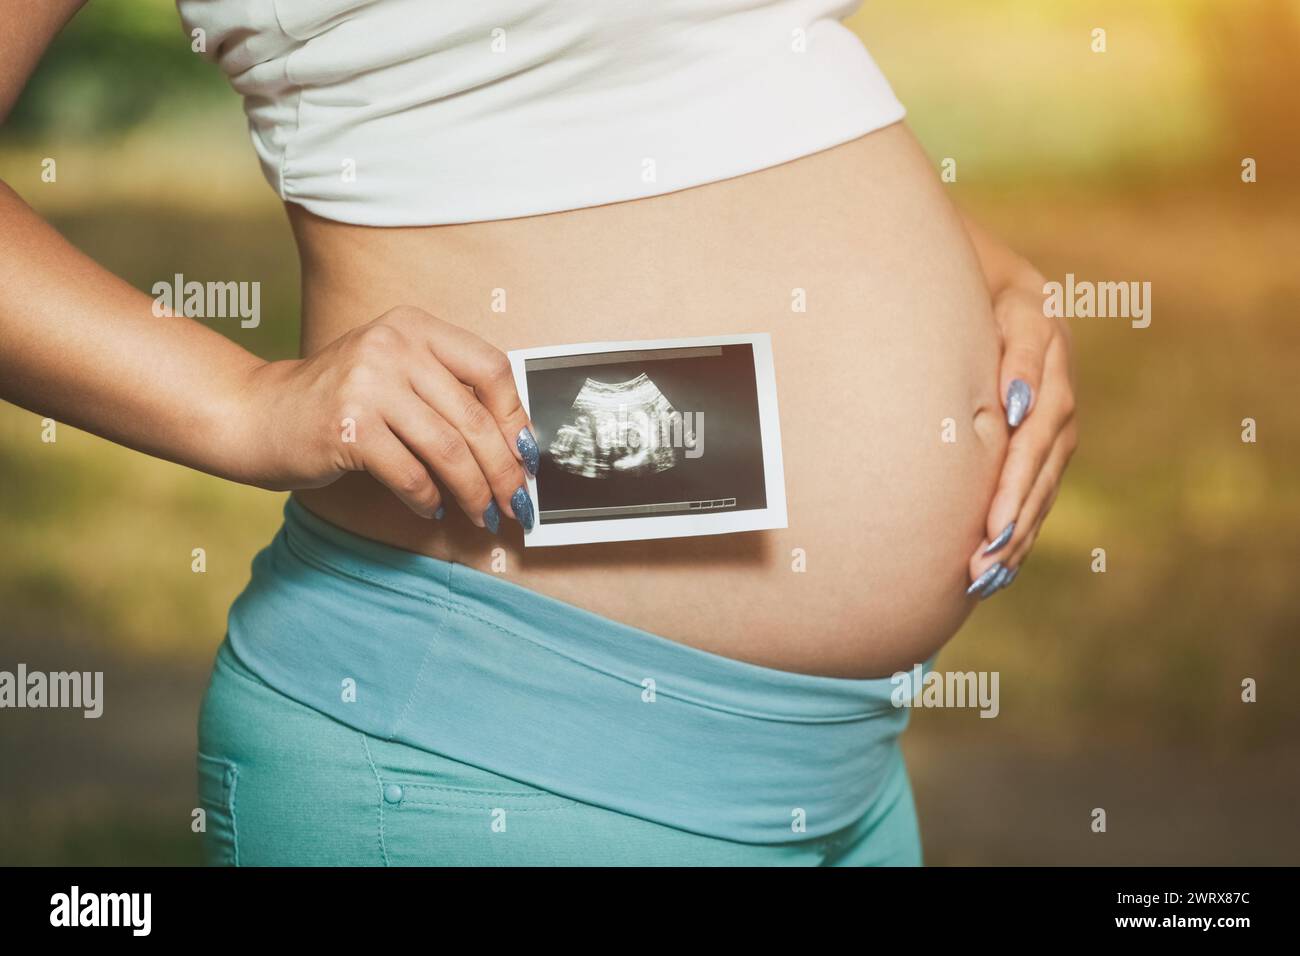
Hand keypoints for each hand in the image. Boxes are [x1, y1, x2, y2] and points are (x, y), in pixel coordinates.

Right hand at [238, 305, 539, 531]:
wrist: (258, 413)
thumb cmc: (340, 401)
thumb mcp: (395, 373)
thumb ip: (447, 392)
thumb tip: (517, 445)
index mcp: (415, 326)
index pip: (491, 368)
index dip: (517, 417)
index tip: (527, 456)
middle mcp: (393, 346)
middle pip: (474, 418)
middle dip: (503, 471)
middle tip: (516, 503)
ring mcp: (368, 383)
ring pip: (448, 450)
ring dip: (473, 492)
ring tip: (482, 514)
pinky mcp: (348, 427)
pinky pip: (410, 474)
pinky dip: (427, 498)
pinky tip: (431, 508)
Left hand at [966, 279, 1077, 597]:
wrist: (1006, 292)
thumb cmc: (996, 300)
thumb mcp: (1013, 314)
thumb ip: (1020, 357)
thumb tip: (1016, 407)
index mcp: (1052, 381)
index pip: (1033, 445)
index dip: (1013, 489)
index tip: (992, 528)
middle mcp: (1060, 413)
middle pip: (1038, 481)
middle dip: (1012, 528)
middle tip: (981, 569)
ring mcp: (1056, 435)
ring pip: (1039, 496)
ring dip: (1015, 541)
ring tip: (984, 579)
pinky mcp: (1045, 450)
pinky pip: (1036, 498)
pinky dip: (1019, 533)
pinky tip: (999, 568)